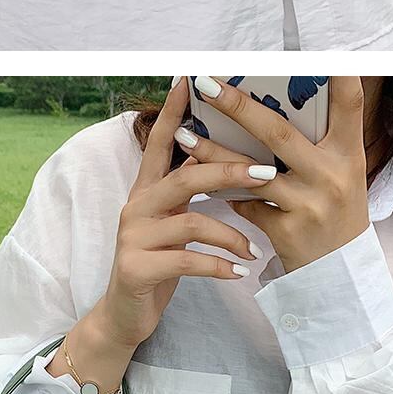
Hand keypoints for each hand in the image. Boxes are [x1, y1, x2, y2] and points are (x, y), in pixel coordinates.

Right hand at [49, 80, 260, 393]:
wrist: (125, 313)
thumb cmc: (160, 262)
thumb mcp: (175, 222)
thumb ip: (191, 194)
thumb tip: (230, 159)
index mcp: (147, 189)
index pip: (159, 141)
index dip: (172, 111)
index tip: (188, 79)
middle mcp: (136, 205)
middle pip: (185, 175)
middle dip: (228, 170)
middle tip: (267, 171)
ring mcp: (133, 236)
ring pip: (190, 220)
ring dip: (230, 233)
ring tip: (253, 249)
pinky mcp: (137, 267)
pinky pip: (187, 260)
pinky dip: (218, 266)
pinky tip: (238, 273)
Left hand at [183, 76, 369, 275]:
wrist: (340, 275)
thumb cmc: (338, 211)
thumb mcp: (342, 173)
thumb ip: (316, 142)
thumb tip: (273, 99)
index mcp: (349, 155)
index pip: (349, 106)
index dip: (340, 77)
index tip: (321, 49)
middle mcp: (331, 176)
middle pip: (277, 133)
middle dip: (237, 106)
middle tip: (206, 84)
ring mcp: (308, 205)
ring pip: (249, 171)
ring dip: (212, 151)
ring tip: (184, 134)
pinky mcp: (286, 232)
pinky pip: (244, 203)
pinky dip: (223, 189)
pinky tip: (200, 177)